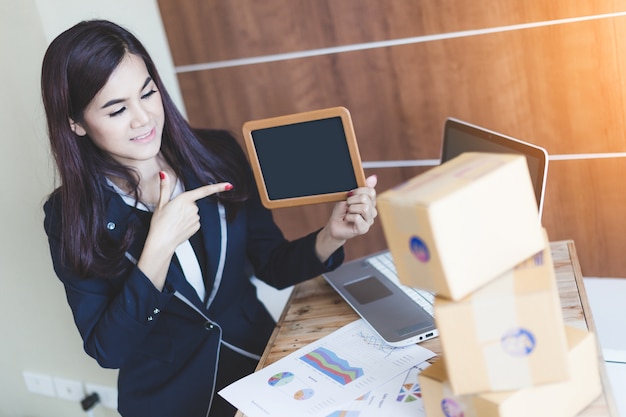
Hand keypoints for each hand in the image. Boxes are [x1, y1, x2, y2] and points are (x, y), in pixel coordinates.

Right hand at [138, 172, 231, 288]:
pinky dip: (188, 223)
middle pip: (192, 203)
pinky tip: (179, 227)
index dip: (218, 187)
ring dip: (186, 215)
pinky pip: (194, 221)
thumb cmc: (159, 222)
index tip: (229, 185)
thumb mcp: (161, 203)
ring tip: (174, 222)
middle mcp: (193, 208)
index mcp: (184, 199)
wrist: (162, 241)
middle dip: (184, 207)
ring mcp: (196, 218)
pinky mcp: (197, 227)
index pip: (204, 191)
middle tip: (172, 214)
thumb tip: (163, 174)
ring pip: (193, 213)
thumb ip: (165, 188)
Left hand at [315, 175, 377, 260]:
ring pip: (364, 208)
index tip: (349, 195)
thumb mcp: (349, 196)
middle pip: (365, 199)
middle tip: (347, 206)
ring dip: (351, 209)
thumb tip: (374, 177)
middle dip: (352, 200)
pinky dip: (348, 217)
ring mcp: (369, 220)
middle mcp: (372, 211)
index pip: (370, 191)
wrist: (334, 225)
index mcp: (370, 202)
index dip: (357, 191)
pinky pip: (357, 217)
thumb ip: (362, 188)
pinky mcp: (364, 229)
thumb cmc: (341, 211)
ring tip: (348, 213)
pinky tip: (347, 219)